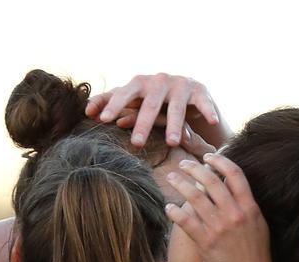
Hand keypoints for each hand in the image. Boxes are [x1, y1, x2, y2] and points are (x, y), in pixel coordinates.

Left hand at [86, 73, 224, 147]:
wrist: (184, 90)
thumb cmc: (151, 99)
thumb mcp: (132, 100)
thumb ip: (109, 102)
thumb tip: (87, 110)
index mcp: (139, 83)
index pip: (124, 93)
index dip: (114, 104)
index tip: (104, 119)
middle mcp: (159, 81)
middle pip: (150, 103)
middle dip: (143, 123)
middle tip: (136, 143)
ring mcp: (180, 84)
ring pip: (176, 107)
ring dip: (174, 124)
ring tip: (171, 143)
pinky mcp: (199, 90)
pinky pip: (203, 102)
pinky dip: (207, 110)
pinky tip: (211, 121)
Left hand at [165, 154, 271, 261]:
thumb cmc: (256, 254)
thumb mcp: (258, 224)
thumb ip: (246, 204)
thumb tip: (230, 185)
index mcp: (250, 207)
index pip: (235, 174)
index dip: (220, 161)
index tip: (209, 156)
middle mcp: (234, 214)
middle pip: (211, 181)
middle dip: (194, 168)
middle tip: (184, 164)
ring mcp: (219, 227)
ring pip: (195, 197)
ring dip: (180, 183)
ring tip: (172, 177)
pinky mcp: (205, 241)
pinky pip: (186, 220)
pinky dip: (175, 211)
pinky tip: (169, 207)